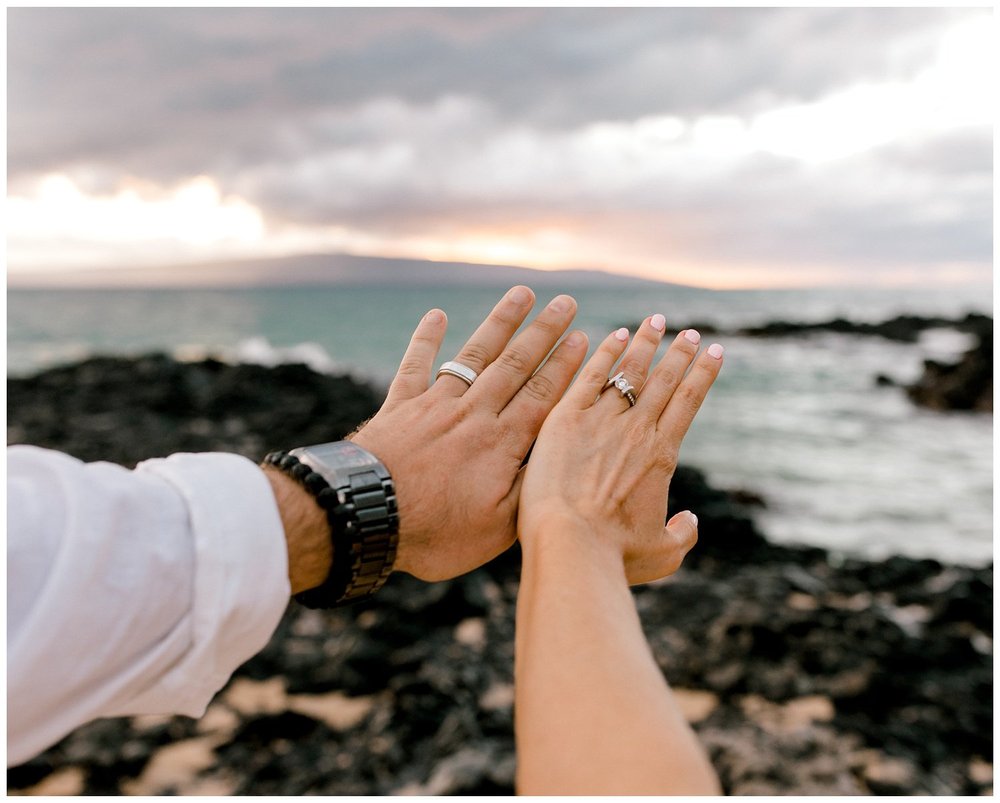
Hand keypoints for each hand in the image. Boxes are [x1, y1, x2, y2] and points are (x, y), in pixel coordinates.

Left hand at [349, 286, 587, 580]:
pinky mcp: (399, 407)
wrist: (366, 518)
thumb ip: (530, 489)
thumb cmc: (435, 532)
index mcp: (501, 443)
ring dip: (500, 323)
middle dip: (543, 332)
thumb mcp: (497, 528)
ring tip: (521, 294)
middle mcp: (472, 414)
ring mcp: (435, 406)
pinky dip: (426, 340)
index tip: (582, 336)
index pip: (542, 395)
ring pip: (475, 355)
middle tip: (565, 303)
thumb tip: (558, 457)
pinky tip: (437, 315)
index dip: (564, 365)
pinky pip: (415, 366)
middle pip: (515, 365)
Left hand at [518, 316, 723, 583]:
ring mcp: (600, 420)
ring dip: (645, 343)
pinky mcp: (565, 418)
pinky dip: (604, 353)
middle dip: (679, 352)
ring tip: (656, 321)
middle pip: (664, 380)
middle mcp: (636, 429)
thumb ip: (683, 534)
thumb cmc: (615, 556)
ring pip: (629, 371)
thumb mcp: (662, 554)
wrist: (570, 545)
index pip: (688, 402)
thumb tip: (689, 519)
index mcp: (661, 456)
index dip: (703, 374)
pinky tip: (614, 335)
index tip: (715, 351)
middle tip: (690, 331)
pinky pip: (589, 376)